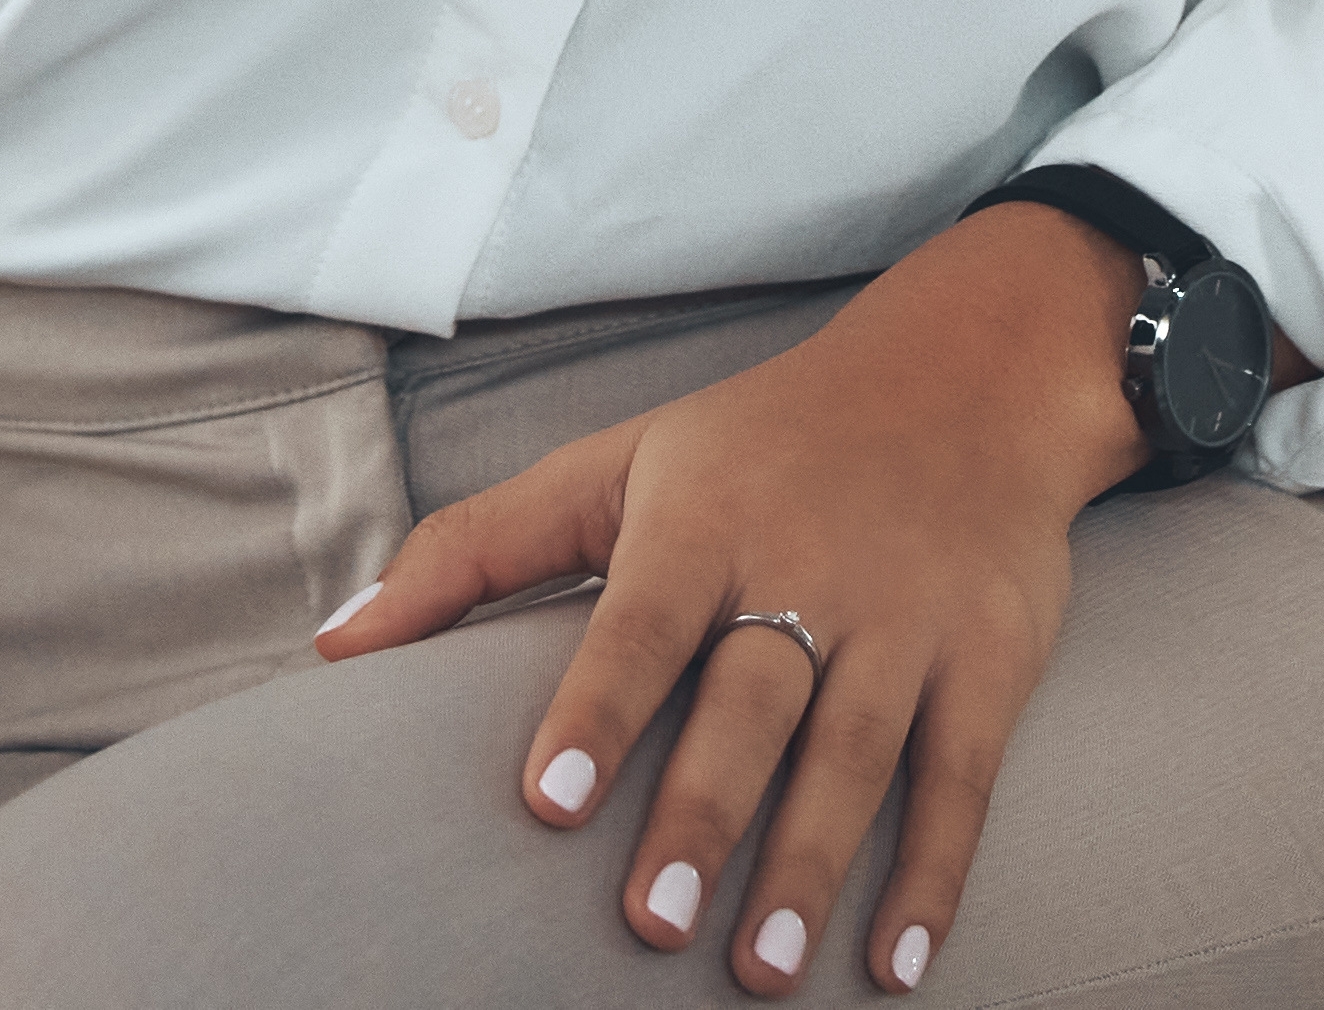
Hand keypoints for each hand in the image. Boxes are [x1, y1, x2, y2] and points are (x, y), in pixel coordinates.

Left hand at [311, 204, 1150, 994]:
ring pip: (859, 754)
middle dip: (704, 813)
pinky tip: (894, 965)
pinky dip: (935, 874)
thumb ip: (473, 553)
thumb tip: (333, 648)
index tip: (549, 800)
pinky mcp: (990, 659)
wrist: (975, 374)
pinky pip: (963, 777)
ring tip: (757, 971)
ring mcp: (908, 617)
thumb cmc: (761, 443)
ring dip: (812, 867)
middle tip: (652, 925)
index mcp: (707, 519)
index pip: (643, 621)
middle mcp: (811, 567)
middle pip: (754, 702)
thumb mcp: (616, 464)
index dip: (598, 709)